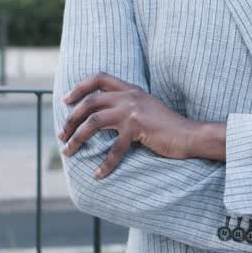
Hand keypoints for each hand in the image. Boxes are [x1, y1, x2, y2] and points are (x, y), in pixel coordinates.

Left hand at [59, 72, 202, 177]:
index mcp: (130, 89)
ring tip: (68, 152)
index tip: (66, 101)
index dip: (79, 88)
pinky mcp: (137, 127)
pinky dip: (104, 164)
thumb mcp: (146, 109)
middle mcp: (129, 95)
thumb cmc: (168, 127)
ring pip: (93, 122)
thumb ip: (127, 107)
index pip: (99, 77)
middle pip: (89, 102)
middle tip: (61, 135)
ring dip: (77, 138)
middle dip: (71, 119)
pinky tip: (98, 174)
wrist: (190, 135)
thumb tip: (103, 118)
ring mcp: (132, 110)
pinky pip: (113, 148)